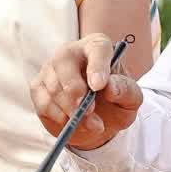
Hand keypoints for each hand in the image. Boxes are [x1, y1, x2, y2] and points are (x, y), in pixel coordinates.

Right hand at [30, 34, 141, 149]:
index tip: (99, 86)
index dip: (97, 65)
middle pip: (63, 61)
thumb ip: (126, 90)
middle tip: (89, 111)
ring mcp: (51, 68)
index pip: (97, 48)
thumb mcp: (132, 99)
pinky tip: (72, 123)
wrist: (100, 119)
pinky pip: (43, 102)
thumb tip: (110, 88)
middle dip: (74, 89)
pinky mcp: (38, 87)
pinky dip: (58, 117)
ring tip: (92, 124)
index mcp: (98, 47)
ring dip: (71, 110)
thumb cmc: (117, 101)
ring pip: (53, 86)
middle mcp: (71, 52)